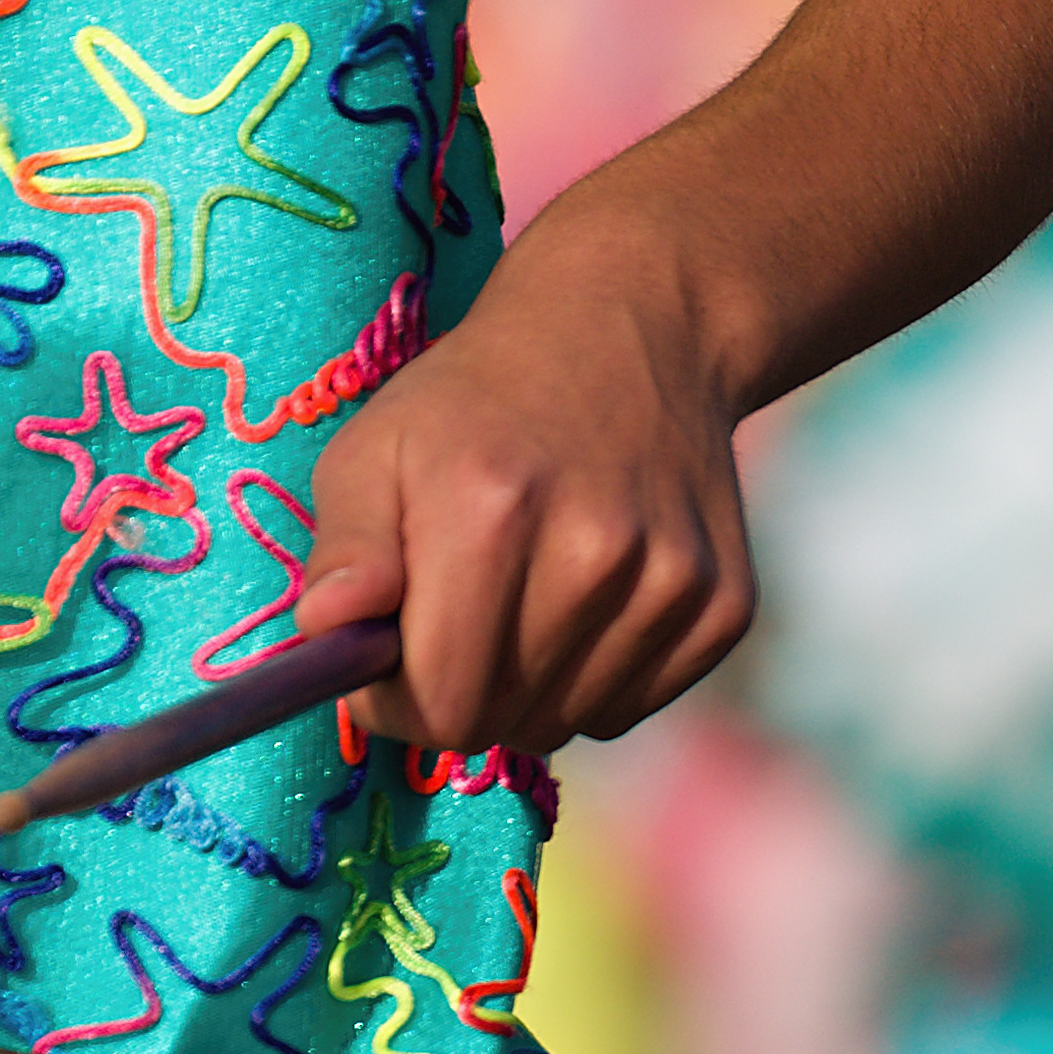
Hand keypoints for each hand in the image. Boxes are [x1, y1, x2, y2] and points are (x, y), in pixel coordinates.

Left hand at [291, 222, 752, 755]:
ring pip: (567, 724)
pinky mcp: (724, 605)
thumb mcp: (375, 449)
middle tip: (450, 625)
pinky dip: (592, 678)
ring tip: (522, 598)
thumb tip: (328, 630)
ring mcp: (672, 581)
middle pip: (501, 722)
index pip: (439, 703)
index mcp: (492, 512)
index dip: (396, 702)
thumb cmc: (477, 403)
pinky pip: (629, 707)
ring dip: (526, 688)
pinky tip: (584, 600)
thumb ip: (345, 550)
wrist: (635, 330)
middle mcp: (595, 552)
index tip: (389, 660)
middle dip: (456, 695)